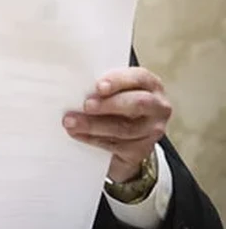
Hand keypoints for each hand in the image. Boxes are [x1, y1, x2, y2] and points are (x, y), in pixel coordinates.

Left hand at [63, 67, 171, 182]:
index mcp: (150, 85)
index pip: (139, 78)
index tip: (99, 87)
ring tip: (71, 122)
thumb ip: (101, 87)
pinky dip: (94, 139)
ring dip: (94, 125)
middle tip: (86, 105)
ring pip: (124, 128)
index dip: (118, 81)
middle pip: (137, 104)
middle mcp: (157, 107)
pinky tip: (78, 134)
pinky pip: (117, 146)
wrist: (126, 138)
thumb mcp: (113, 91)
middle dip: (108, 104)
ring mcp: (152, 131)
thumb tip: (73, 85)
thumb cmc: (116, 104)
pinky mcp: (141, 150)